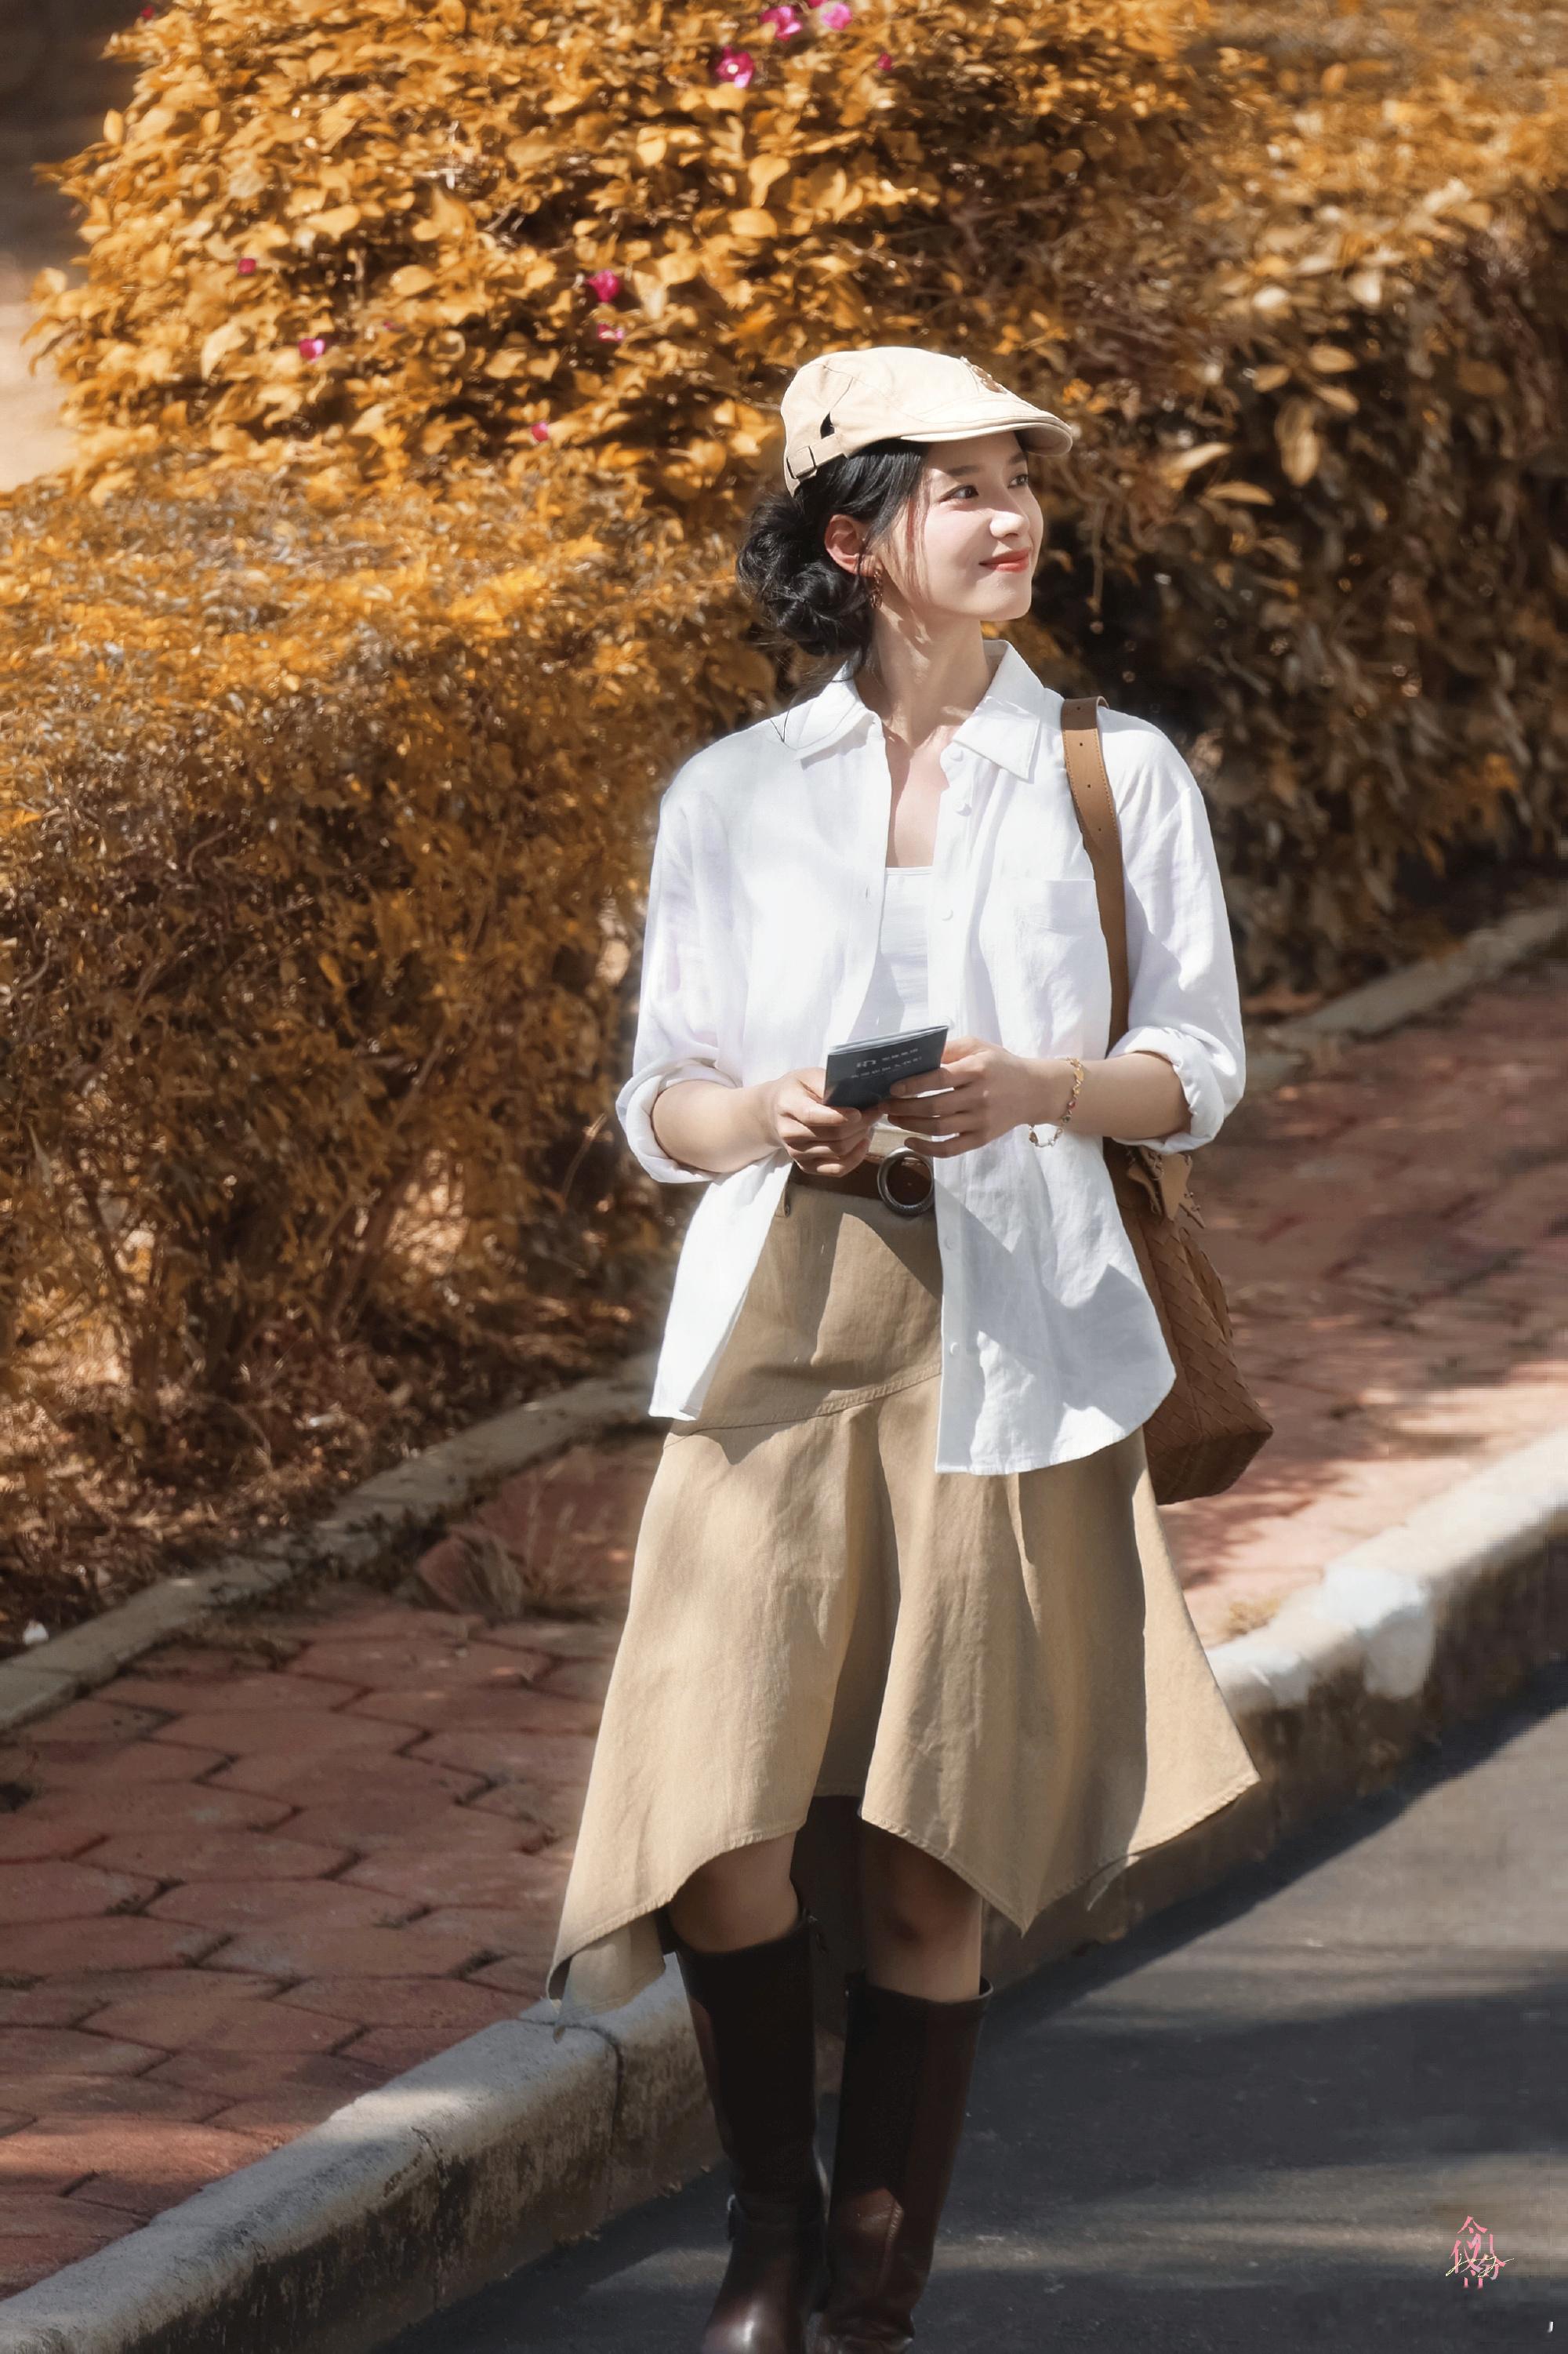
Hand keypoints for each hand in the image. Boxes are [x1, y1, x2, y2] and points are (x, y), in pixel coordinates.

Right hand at [764, 1068, 888, 1175]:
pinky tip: (863, 1143)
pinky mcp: (805, 1166)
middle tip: (874, 1112)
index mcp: (788, 1105)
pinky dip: (855, 1158)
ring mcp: (796, 1153)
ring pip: (838, 1151)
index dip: (838, 1117)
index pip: (813, 1116)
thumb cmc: (798, 1090)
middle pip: (832, 1135)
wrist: (775, 1111)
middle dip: (860, 1124)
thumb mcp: (809, 1076)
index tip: (859, 1112)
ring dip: (860, 1137)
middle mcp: (789, 1133)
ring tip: (868, 1123)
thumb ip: (828, 1084)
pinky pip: (836, 1170)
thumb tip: (855, 1095)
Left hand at [884, 1035, 1056, 1157]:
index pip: (940, 1079)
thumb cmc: (1001, 1065)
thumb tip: (916, 1055)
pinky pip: (951, 1149)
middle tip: (884, 1106)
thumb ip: (949, 1049)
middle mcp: (979, 1097)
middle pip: (934, 1107)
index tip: (892, 1088)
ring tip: (894, 1118)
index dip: (913, 1085)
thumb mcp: (979, 1047)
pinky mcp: (982, 1138)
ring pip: (938, 1128)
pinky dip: (927, 1149)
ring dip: (910, 1125)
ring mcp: (981, 1121)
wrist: (1035, 1091)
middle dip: (903, 1108)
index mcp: (977, 1070)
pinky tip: (910, 1141)